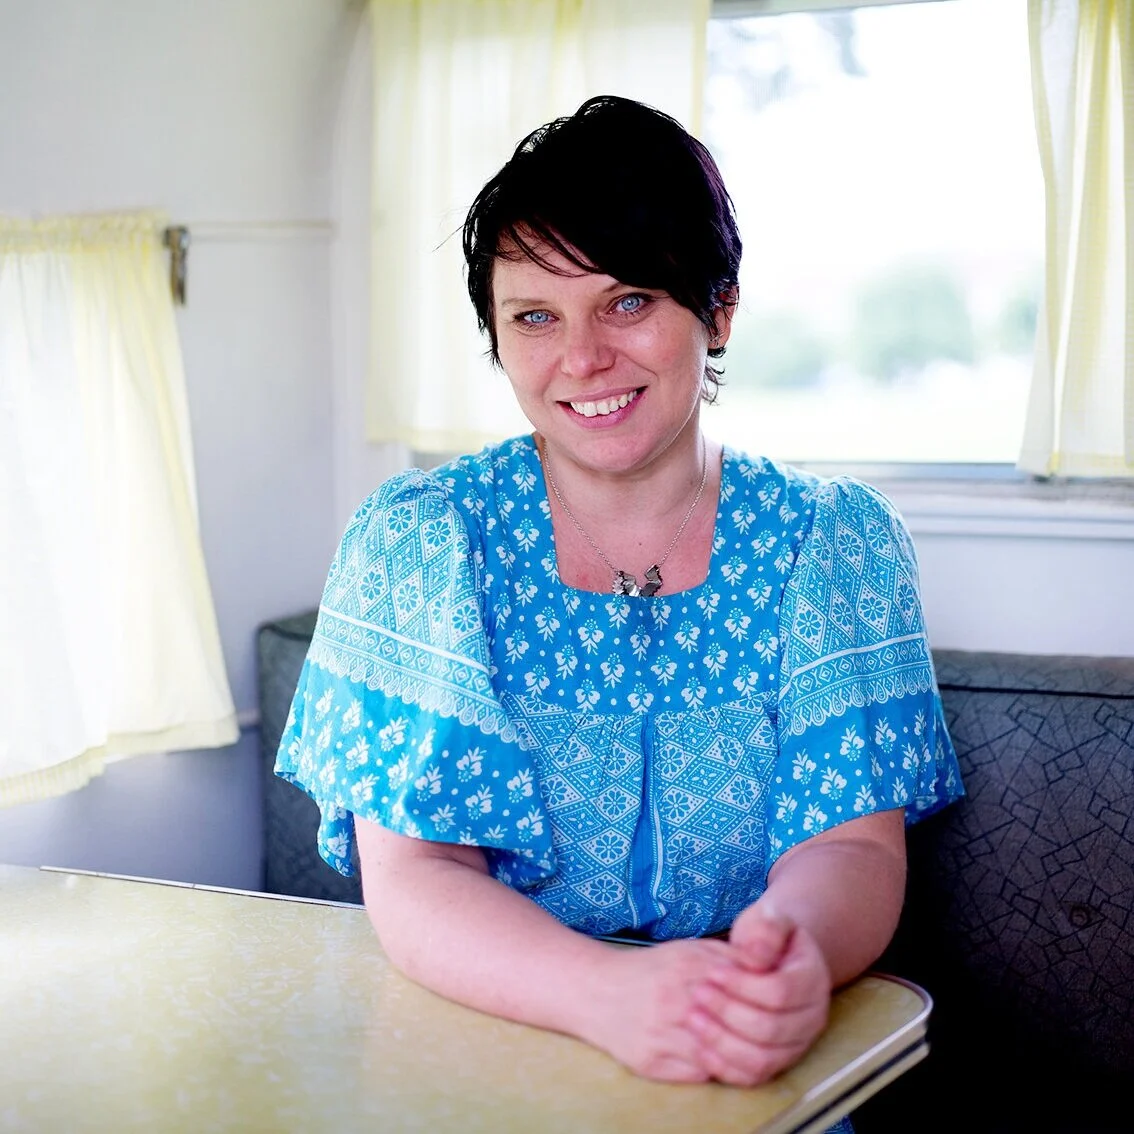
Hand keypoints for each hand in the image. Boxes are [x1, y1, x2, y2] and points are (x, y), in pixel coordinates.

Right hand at [584, 937, 761, 1083]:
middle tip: (765, 1033)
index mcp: (687, 967)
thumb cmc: (651, 970)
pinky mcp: (650, 1062)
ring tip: (742, 1046)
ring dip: (734, 1053)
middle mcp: (674, 1001)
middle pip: (733, 1027)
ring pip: (718, 1056)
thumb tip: (771, 969)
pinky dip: (711, 1068)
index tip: (772, 1006)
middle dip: (753, 1031)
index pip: (743, 990)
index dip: (763, 1001)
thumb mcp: (689, 951)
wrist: (597, 990)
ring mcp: (661, 1035)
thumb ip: (729, 957)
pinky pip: (697, 1074)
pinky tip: (714, 1056)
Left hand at [684, 902, 832, 1086]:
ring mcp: (796, 1046)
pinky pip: (752, 1077)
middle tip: (698, 993)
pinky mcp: (777, 1064)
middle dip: (728, 1011)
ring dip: (722, 1040)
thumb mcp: (767, 919)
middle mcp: (812, 1019)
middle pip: (770, 1029)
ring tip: (693, 1017)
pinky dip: (724, 1065)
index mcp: (812, 980)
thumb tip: (755, 956)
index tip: (712, 972)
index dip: (742, 985)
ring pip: (762, 1059)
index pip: (779, 992)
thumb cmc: (764, 938)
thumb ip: (766, 929)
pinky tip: (699, 1045)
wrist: (771, 958)